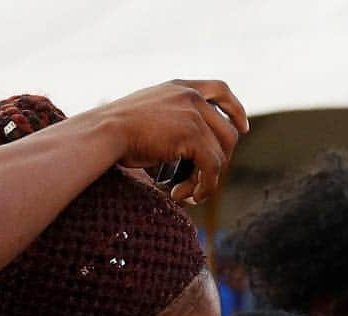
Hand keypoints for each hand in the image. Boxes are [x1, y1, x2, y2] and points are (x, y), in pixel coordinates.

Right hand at [102, 80, 248, 203]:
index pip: (220, 89)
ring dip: (207, 180)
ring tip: (188, 193)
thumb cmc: (117, 133)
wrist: (105, 133)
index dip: (236, 109)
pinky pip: (212, 168)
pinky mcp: (193, 134)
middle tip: (197, 184)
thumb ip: (173, 123)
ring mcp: (194, 113)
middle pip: (227, 133)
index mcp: (180, 87)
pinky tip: (188, 196)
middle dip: (218, 163)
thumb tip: (193, 154)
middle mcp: (190, 96)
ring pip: (221, 155)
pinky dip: (204, 187)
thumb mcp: (149, 116)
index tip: (243, 128)